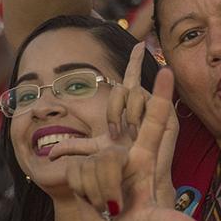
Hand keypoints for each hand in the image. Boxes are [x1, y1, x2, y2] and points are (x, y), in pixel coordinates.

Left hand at [47, 43, 170, 161]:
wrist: (139, 177)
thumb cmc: (121, 164)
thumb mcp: (96, 151)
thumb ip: (74, 147)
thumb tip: (50, 153)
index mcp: (129, 104)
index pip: (132, 76)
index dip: (137, 59)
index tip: (140, 43)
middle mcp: (144, 102)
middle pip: (125, 86)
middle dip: (114, 107)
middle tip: (115, 131)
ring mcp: (158, 108)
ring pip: (134, 93)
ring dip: (127, 114)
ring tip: (127, 134)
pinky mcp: (169, 116)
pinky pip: (149, 102)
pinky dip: (138, 116)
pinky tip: (137, 130)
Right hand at [67, 69, 198, 220]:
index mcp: (147, 157)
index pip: (155, 120)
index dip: (160, 94)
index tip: (167, 69)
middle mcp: (124, 153)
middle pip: (115, 141)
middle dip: (111, 172)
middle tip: (118, 181)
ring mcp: (102, 159)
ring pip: (92, 162)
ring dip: (99, 192)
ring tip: (112, 207)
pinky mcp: (82, 167)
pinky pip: (75, 170)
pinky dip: (84, 192)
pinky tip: (95, 204)